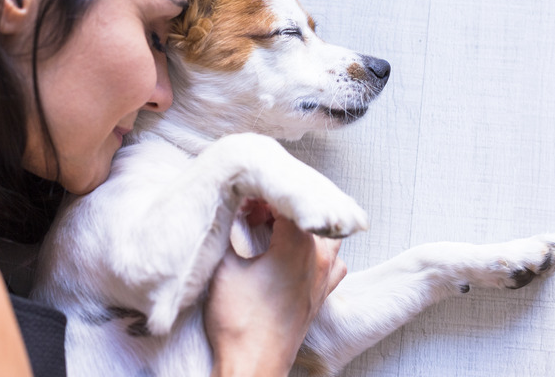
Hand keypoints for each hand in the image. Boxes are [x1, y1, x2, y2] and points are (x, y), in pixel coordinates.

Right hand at [205, 216, 345, 376]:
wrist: (253, 365)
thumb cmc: (238, 321)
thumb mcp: (224, 268)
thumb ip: (228, 231)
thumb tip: (227, 210)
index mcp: (298, 245)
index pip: (286, 200)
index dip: (262, 195)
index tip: (243, 201)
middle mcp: (319, 257)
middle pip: (307, 213)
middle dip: (280, 206)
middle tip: (251, 214)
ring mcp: (325, 276)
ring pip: (323, 234)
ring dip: (301, 226)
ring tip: (272, 230)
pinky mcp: (323, 294)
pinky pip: (330, 260)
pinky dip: (315, 250)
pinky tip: (293, 255)